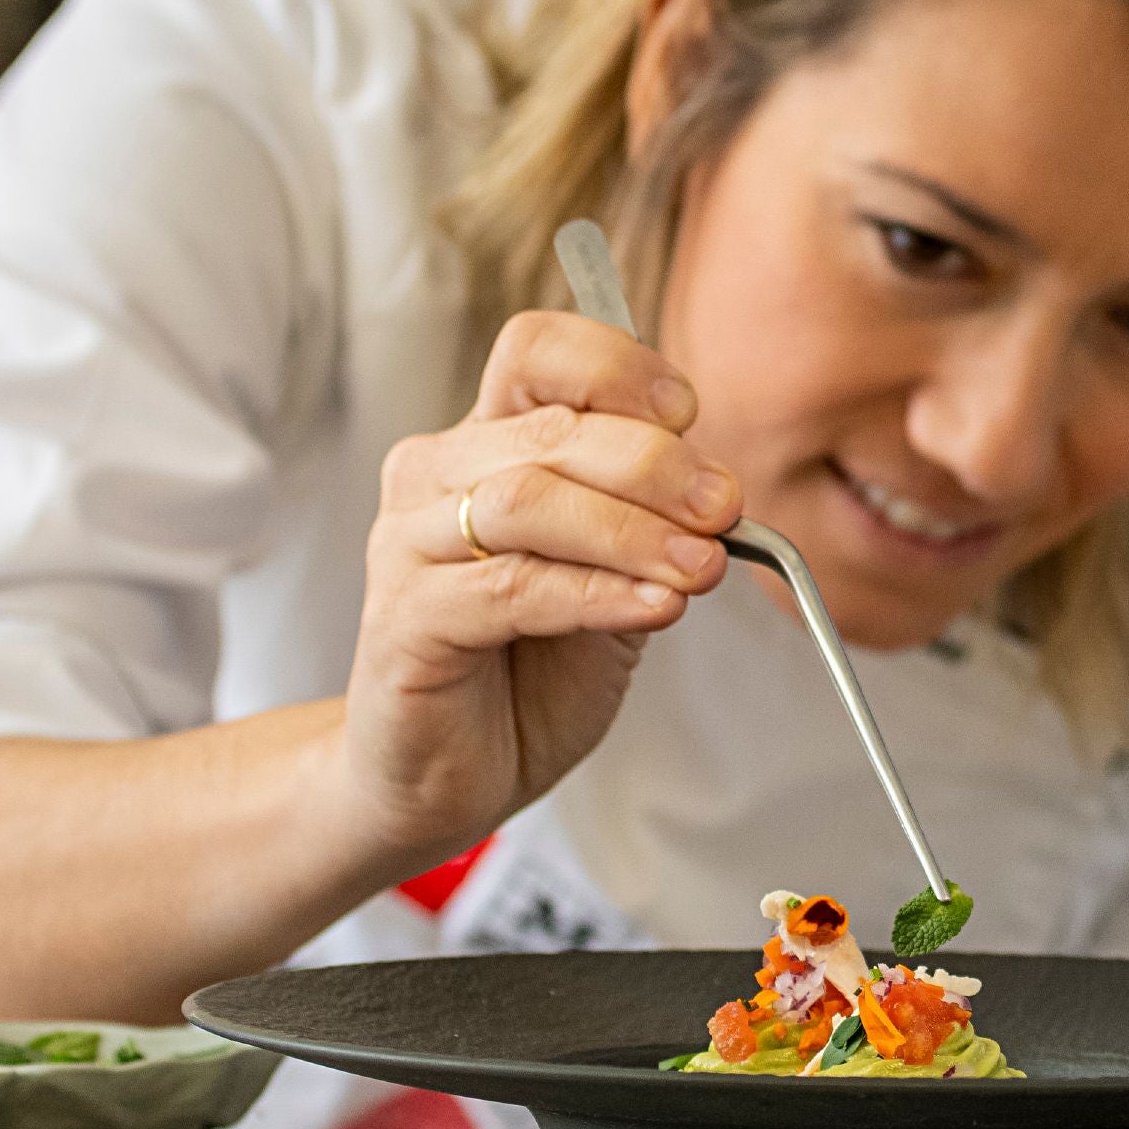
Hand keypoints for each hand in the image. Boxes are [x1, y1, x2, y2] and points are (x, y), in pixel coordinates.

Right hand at [336, 308, 740, 871]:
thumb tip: (722, 491)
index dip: (619, 369)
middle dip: (656, 464)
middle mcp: (434, 476)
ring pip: (527, 499)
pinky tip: (652, 609)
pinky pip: (509, 587)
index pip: (538, 351)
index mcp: (483, 443)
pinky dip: (595, 593)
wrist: (448, 776)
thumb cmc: (524, 672)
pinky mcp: (404, 619)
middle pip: (550, 426)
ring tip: (698, 568)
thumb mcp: (611, 580)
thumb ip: (650, 526)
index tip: (691, 415)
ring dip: (631, 530)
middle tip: (724, 508)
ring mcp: (407, 544)